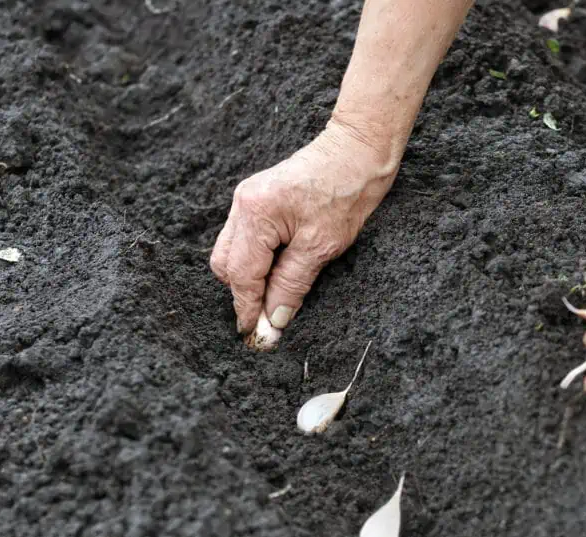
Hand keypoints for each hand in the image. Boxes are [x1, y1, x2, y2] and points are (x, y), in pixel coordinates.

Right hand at [210, 120, 398, 344]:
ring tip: (275, 296)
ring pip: (233, 253)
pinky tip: (278, 272)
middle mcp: (243, 205)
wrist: (359, 151)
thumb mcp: (321, 247)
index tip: (255, 335)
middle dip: (243, 294)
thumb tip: (273, 319)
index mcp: (255, 213)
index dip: (247, 308)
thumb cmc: (346, 192)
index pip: (241, 274)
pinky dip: (257, 261)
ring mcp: (247, 200)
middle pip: (227, 264)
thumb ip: (291, 284)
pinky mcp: (258, 200)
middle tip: (267, 319)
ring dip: (250, 278)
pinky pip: (245, 240)